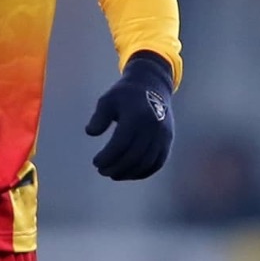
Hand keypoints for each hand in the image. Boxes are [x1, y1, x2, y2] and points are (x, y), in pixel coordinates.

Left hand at [85, 51, 174, 179]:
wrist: (152, 86)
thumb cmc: (124, 95)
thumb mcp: (107, 100)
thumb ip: (99, 117)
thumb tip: (90, 132)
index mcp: (136, 116)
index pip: (121, 144)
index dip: (107, 157)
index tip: (95, 162)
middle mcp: (153, 126)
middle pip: (133, 156)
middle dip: (116, 167)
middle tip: (102, 171)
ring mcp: (163, 135)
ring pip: (146, 162)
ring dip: (128, 173)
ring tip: (113, 174)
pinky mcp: (168, 140)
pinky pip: (158, 163)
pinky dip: (143, 172)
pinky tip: (129, 174)